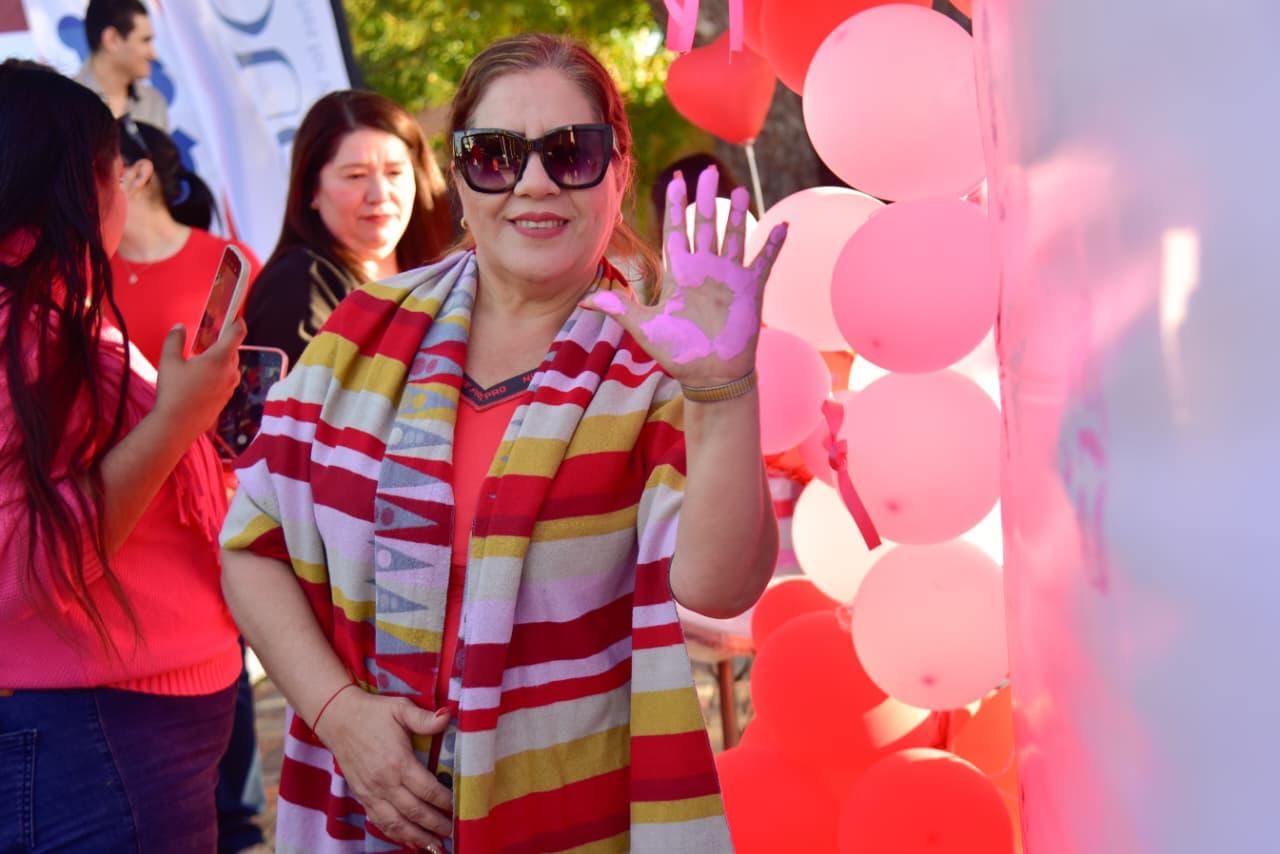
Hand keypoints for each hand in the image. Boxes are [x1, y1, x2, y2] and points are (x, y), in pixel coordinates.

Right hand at [153, 319, 243, 441]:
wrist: (179, 424)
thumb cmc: (174, 391)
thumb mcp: (169, 361)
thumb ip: (174, 340)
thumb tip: (179, 327)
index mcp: (220, 358)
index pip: (237, 334)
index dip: (238, 322)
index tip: (236, 317)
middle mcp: (231, 371)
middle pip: (233, 350)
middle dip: (223, 343)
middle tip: (209, 340)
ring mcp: (231, 386)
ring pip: (231, 365)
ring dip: (221, 360)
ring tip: (202, 360)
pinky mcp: (227, 398)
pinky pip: (227, 379)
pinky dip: (219, 374)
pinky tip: (202, 379)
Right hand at [314, 689, 453, 850]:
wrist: (337, 718)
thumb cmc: (373, 713)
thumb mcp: (400, 708)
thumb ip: (425, 718)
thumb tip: (448, 717)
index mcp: (397, 762)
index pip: (427, 790)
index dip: (444, 802)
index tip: (458, 807)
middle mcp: (384, 782)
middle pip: (414, 812)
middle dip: (435, 824)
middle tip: (452, 831)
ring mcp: (371, 792)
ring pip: (396, 823)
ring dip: (416, 836)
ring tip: (435, 845)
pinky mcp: (362, 796)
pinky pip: (379, 822)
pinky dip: (395, 834)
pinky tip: (408, 840)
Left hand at [582, 166, 786, 386]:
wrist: (709, 375)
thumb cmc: (678, 352)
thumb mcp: (645, 328)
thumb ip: (620, 308)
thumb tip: (585, 301)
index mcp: (680, 273)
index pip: (676, 230)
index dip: (675, 206)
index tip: (675, 180)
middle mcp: (705, 269)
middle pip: (706, 224)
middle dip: (706, 198)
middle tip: (708, 170)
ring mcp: (729, 277)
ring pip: (734, 236)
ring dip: (738, 214)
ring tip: (740, 191)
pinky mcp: (750, 289)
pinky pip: (764, 261)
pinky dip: (773, 245)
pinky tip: (782, 226)